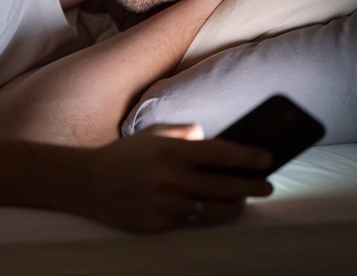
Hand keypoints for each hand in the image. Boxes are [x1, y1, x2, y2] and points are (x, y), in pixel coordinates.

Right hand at [77, 125, 272, 231]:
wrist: (89, 182)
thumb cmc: (124, 155)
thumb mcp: (152, 135)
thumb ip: (182, 132)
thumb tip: (208, 135)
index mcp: (172, 151)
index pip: (222, 153)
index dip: (249, 157)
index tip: (267, 159)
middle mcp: (172, 178)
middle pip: (226, 185)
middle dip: (253, 186)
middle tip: (268, 185)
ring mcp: (167, 203)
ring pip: (215, 208)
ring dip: (236, 204)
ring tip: (244, 200)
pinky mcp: (160, 223)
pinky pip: (193, 220)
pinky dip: (209, 215)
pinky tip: (218, 209)